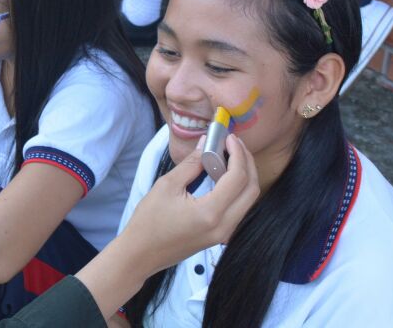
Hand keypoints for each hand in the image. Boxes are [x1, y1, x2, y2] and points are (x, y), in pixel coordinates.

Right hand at [121, 134, 259, 271]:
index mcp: (211, 212)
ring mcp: (224, 233)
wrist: (141, 254)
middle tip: (234, 144)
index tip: (230, 137)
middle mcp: (224, 225)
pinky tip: (223, 175)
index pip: (238, 178)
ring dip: (244, 175)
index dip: (237, 154)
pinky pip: (238, 208)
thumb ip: (191, 164)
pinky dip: (237, 189)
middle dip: (247, 162)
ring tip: (230, 155)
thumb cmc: (148, 221)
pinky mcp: (220, 236)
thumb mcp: (167, 186)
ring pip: (248, 200)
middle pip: (251, 189)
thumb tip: (205, 144)